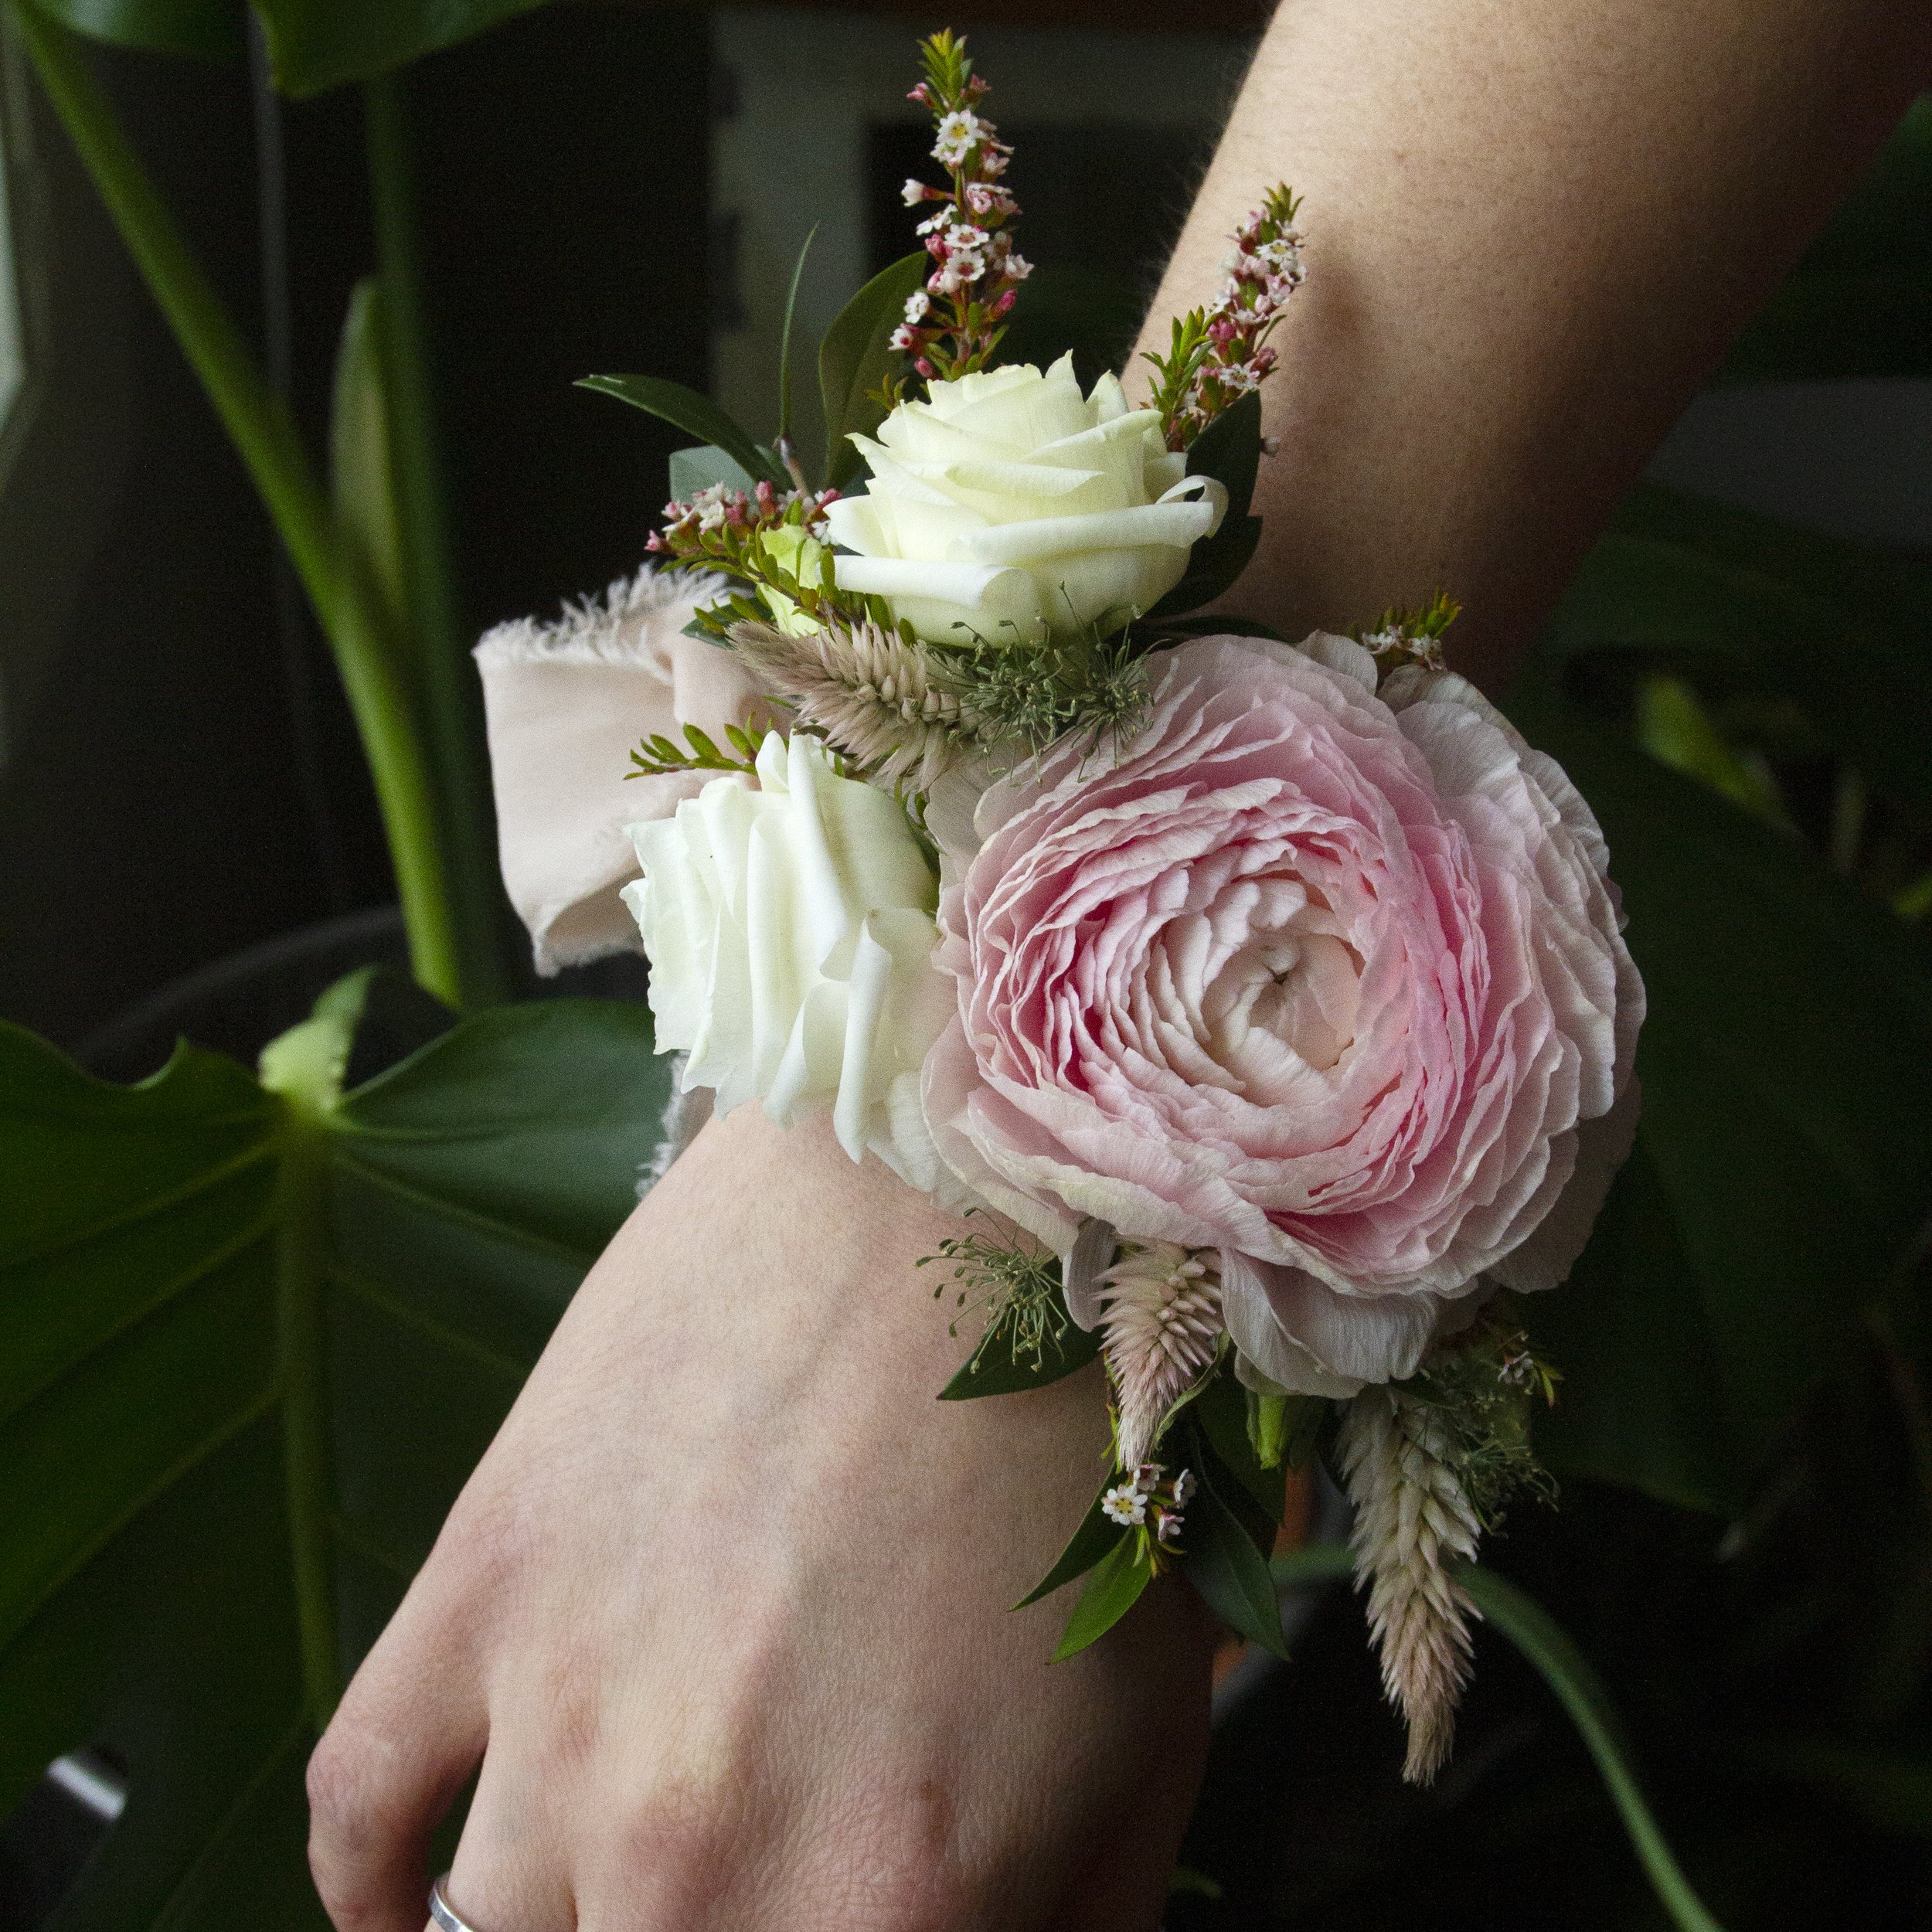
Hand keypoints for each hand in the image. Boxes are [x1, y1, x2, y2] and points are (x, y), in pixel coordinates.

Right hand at [305, 1102, 1217, 1931]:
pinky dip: (375, 1886)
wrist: (946, 1194)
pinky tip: (417, 1903)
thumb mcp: (1140, 1750)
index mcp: (879, 1914)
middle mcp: (688, 1850)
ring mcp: (555, 1713)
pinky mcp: (478, 1581)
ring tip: (639, 1863)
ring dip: (573, 1917)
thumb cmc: (1073, 1452)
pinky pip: (357, 1807)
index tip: (832, 1924)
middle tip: (757, 1879)